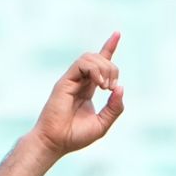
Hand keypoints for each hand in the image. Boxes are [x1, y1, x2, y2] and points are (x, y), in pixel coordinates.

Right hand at [31, 33, 124, 158]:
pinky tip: (99, 84)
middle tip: (111, 88)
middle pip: (99, 58)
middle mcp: (80, 81)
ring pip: (91, 57)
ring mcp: (71, 80)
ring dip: (104, 68)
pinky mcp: (65, 81)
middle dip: (112, 68)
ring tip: (105, 87)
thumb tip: (120, 87)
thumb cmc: (75, 136)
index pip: (99, 63)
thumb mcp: (102, 124)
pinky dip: (94, 69)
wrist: (55, 142)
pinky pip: (82, 63)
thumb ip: (114, 108)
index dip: (109, 47)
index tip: (117, 33)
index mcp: (88, 88)